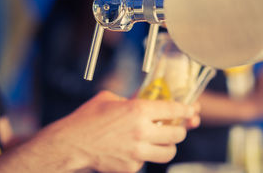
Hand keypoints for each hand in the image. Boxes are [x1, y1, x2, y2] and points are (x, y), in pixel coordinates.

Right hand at [35, 91, 197, 172]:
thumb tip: (146, 96)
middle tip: (176, 127)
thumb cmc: (87, 119)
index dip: (186, 109)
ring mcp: (138, 152)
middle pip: (177, 134)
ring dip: (169, 146)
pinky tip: (135, 149)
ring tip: (162, 141)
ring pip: (168, 152)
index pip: (173, 110)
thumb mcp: (111, 99)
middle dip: (180, 130)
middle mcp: (142, 131)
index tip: (192, 109)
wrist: (70, 145)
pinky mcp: (131, 167)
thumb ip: (132, 98)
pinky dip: (146, 155)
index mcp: (138, 110)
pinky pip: (147, 161)